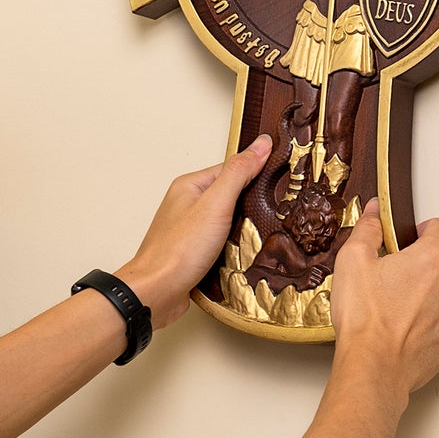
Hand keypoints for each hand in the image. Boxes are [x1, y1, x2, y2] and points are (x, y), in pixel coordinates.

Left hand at [118, 136, 271, 328]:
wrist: (156, 293)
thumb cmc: (178, 249)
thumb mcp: (216, 203)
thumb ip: (239, 172)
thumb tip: (261, 144)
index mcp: (190, 186)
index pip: (231, 169)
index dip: (256, 172)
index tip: (282, 176)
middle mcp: (187, 205)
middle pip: (230, 195)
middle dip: (253, 202)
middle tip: (278, 207)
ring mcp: (190, 230)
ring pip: (227, 222)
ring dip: (245, 228)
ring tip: (266, 231)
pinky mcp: (194, 253)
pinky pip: (222, 243)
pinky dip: (236, 248)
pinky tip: (247, 253)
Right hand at [328, 202, 438, 400]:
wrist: (373, 367)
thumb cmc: (365, 319)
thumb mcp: (353, 260)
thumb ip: (369, 229)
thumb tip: (375, 212)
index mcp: (432, 259)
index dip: (425, 230)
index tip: (412, 238)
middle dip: (422, 269)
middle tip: (394, 282)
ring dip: (430, 298)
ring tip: (399, 311)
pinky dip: (433, 325)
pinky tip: (408, 331)